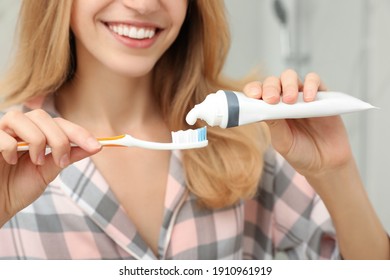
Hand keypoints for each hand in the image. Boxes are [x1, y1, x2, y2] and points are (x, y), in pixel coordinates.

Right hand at [0, 109, 101, 224]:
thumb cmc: (18, 188)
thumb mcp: (48, 172)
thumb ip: (68, 156)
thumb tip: (95, 147)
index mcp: (35, 133)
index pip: (60, 123)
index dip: (79, 133)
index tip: (97, 147)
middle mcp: (18, 128)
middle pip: (42, 116)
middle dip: (58, 139)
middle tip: (61, 162)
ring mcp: (0, 132)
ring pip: (21, 118)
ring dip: (36, 140)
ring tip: (36, 161)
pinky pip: (1, 135)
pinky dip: (11, 147)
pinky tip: (11, 161)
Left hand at [243, 69, 353, 178]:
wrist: (325, 163)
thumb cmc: (300, 153)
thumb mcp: (282, 142)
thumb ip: (274, 125)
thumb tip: (263, 107)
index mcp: (270, 110)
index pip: (258, 93)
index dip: (254, 89)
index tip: (253, 95)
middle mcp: (284, 100)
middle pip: (274, 82)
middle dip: (270, 87)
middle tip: (272, 99)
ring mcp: (302, 97)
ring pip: (291, 77)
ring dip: (288, 84)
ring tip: (290, 100)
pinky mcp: (321, 96)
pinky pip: (315, 81)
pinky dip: (311, 85)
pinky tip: (309, 98)